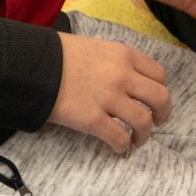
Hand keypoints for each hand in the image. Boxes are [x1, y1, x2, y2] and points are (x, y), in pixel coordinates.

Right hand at [49, 32, 171, 155]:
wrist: (32, 64)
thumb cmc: (60, 54)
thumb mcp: (96, 47)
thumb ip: (116, 61)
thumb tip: (127, 77)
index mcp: (124, 55)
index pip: (159, 74)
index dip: (160, 89)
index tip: (156, 100)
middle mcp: (123, 75)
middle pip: (160, 98)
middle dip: (163, 114)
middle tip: (157, 122)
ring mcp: (109, 98)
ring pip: (143, 122)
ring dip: (144, 135)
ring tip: (137, 140)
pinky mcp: (93, 120)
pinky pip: (119, 138)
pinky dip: (123, 146)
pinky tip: (118, 148)